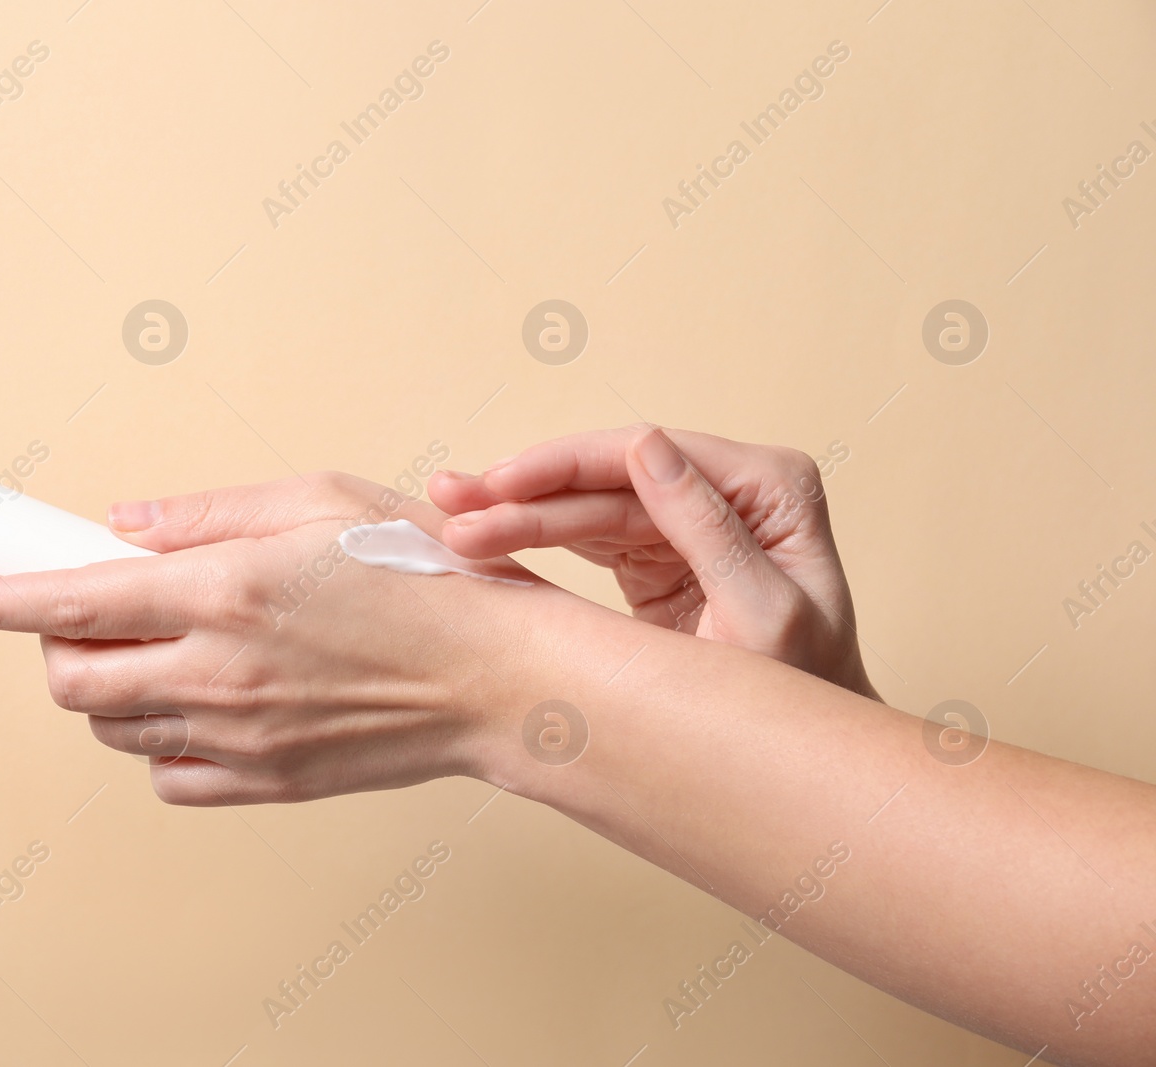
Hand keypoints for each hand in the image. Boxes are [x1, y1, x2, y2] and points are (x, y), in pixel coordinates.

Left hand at [0, 474, 572, 803]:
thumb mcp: (323, 498)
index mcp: (224, 589)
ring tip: (165, 646)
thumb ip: (209, 512)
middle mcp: (217, 670)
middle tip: (93, 610)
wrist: (502, 676)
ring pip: (114, 726)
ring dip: (109, 685)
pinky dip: (159, 739)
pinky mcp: (266, 781)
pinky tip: (201, 701)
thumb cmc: (429, 574)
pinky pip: (168, 775)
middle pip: (70, 678)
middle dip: (54, 644)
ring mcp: (238, 736)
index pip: (65, 600)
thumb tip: (124, 525)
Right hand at [428, 425, 879, 698]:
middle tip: (453, 504)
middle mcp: (730, 488)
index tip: (499, 486)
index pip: (646, 453)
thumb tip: (645, 445)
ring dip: (514, 509)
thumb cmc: (802, 695)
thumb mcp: (762, 616)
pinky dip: (530, 535)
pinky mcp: (655, 550)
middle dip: (525, 489)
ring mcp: (688, 517)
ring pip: (585, 499)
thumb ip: (708, 529)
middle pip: (607, 474)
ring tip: (449, 520)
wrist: (804, 757)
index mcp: (769, 487)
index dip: (564, 465)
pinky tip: (481, 535)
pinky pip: (583, 532)